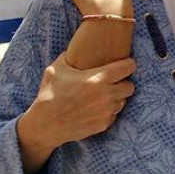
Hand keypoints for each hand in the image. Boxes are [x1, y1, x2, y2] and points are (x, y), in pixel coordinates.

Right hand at [19, 54, 135, 150]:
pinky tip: (96, 109)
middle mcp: (106, 95)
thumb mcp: (55, 70)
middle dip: (123, 83)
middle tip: (114, 82)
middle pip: (130, 86)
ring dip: (116, 98)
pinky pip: (114, 115)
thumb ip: (69, 57)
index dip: (128, 64)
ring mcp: (106, 111)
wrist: (44, 125)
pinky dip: (108, 112)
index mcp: (98, 78)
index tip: (125, 64)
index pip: (128, 67)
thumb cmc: (49, 95)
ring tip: (103, 96)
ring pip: (123, 101)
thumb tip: (74, 48)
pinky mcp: (103, 124)